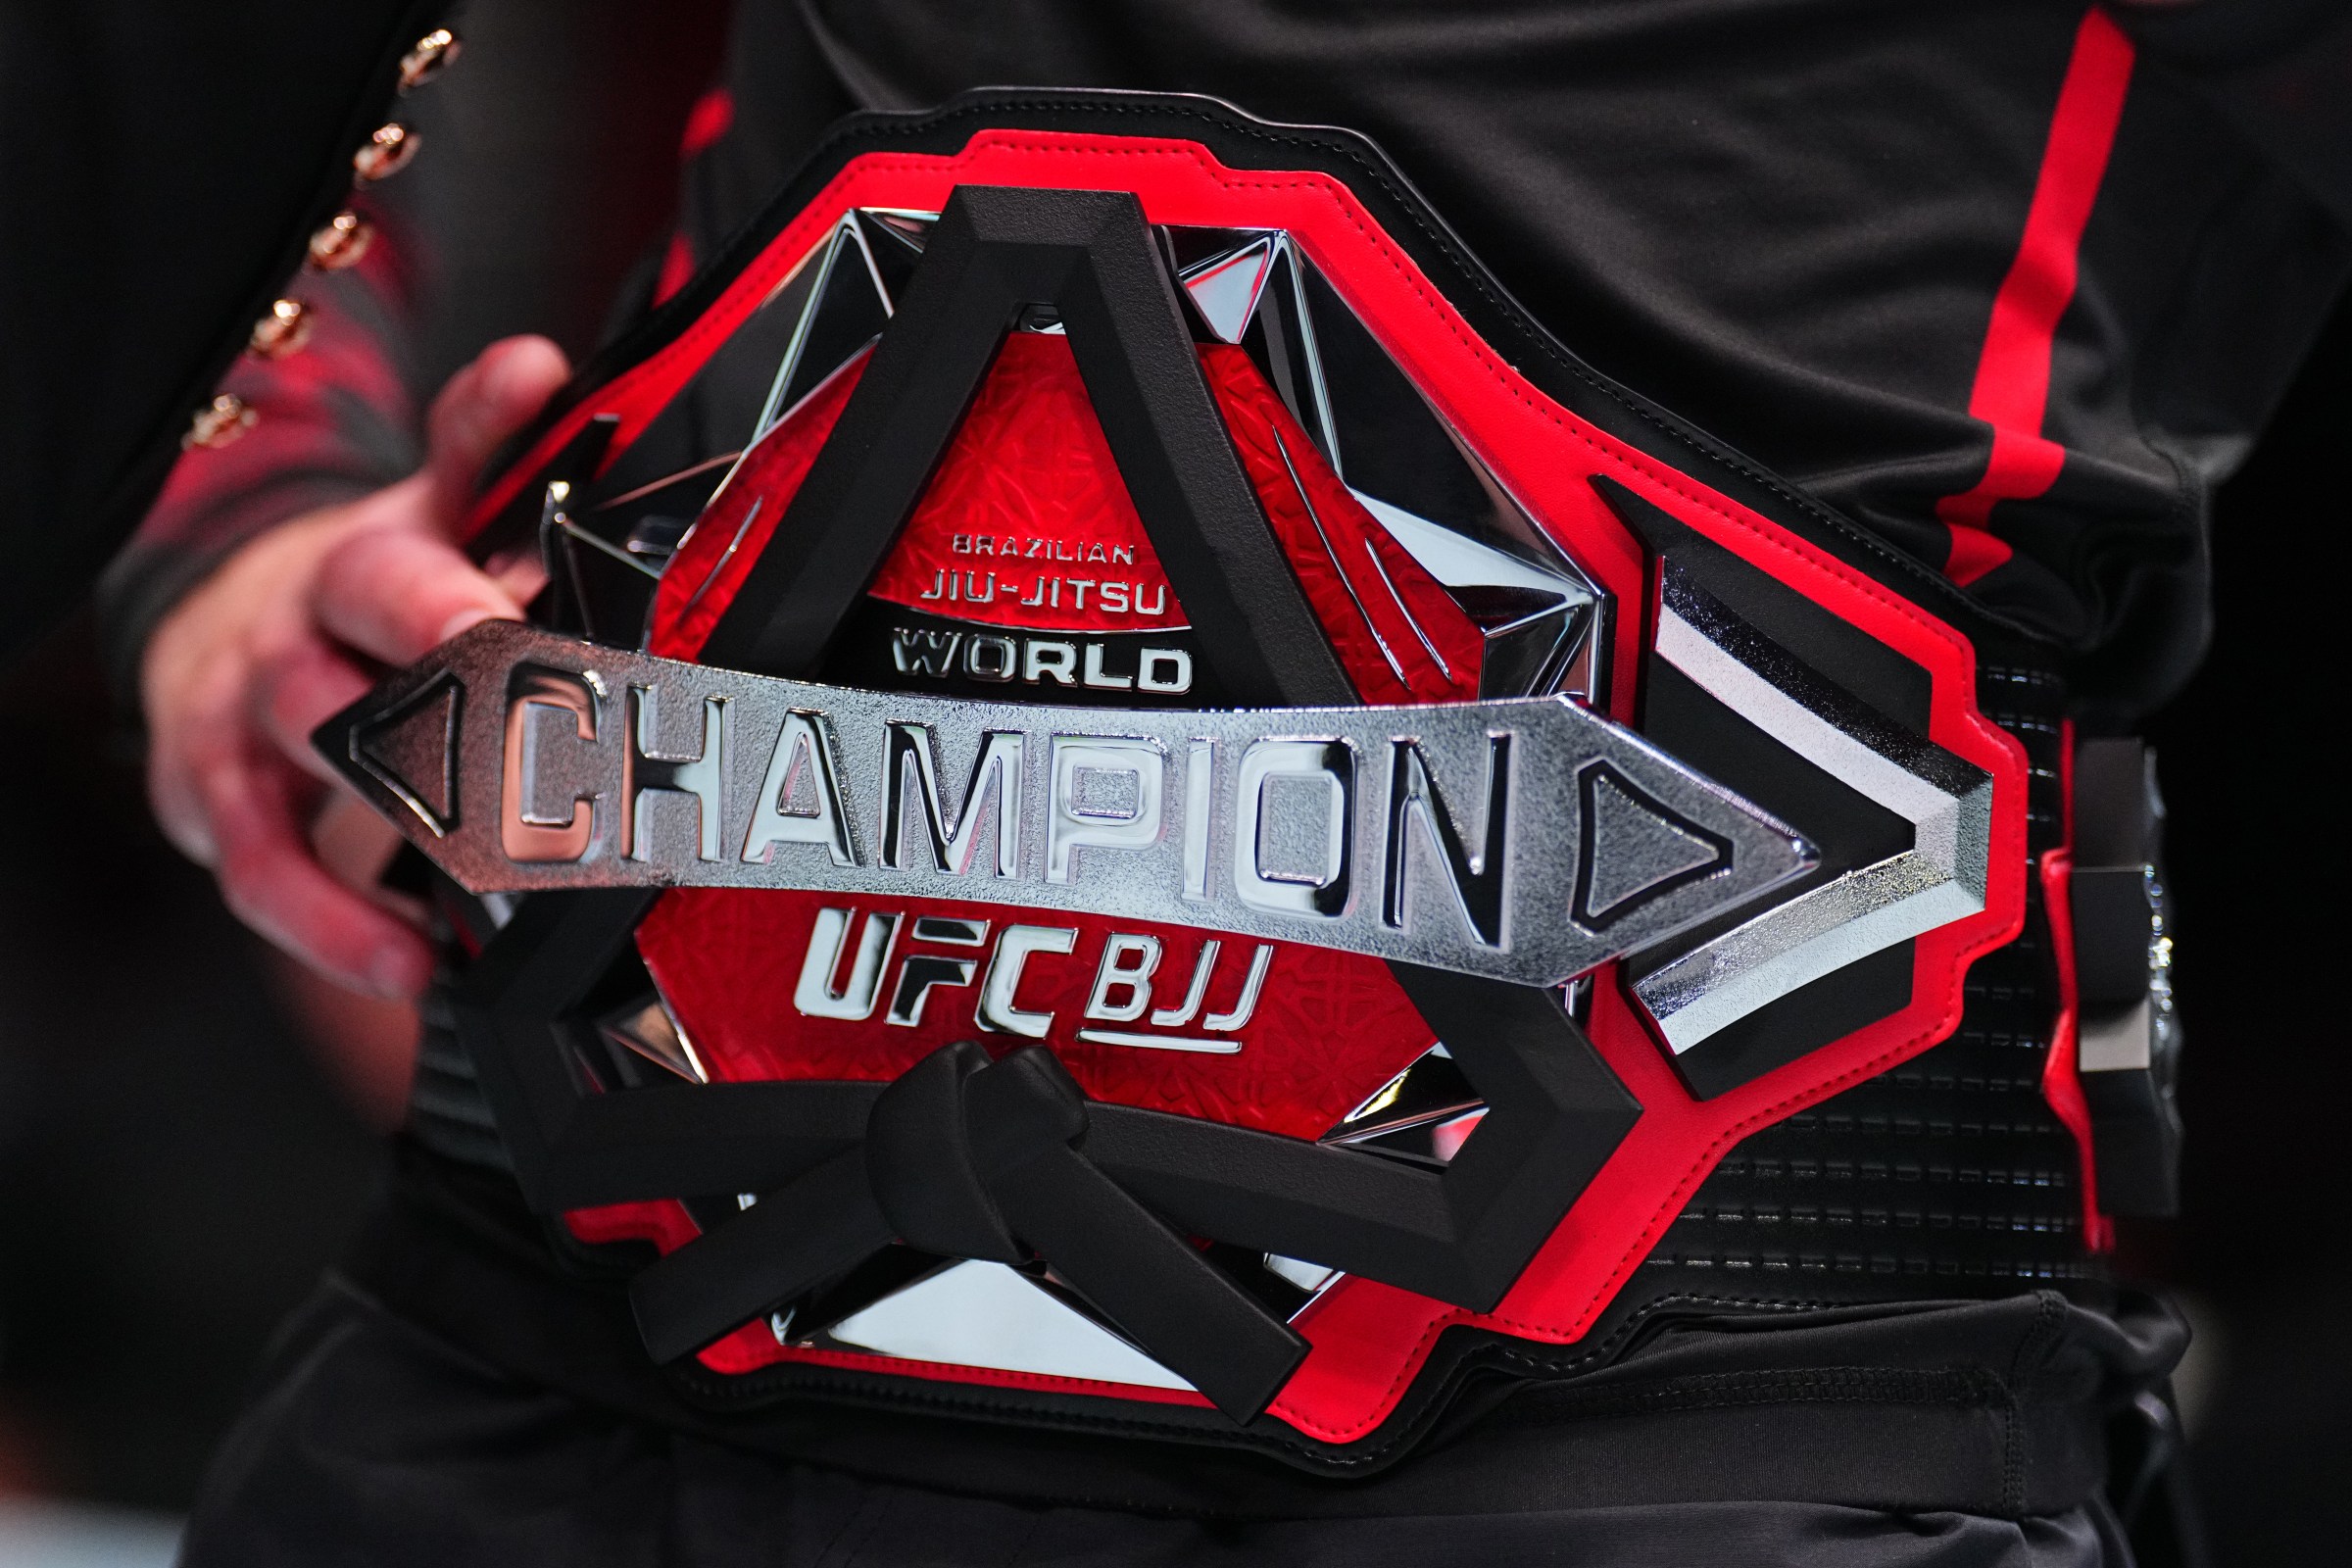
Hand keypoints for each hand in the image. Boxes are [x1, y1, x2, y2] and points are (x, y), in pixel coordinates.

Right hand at [142, 335, 569, 997]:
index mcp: (362, 567)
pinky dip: (333, 927)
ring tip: (488, 885)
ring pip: (301, 782)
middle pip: (344, 689)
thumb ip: (489, 448)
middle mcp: (291, 642)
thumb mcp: (432, 507)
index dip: (450, 611)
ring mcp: (245, 726)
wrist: (236, 619)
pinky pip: (264, 872)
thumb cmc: (369, 582)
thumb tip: (541, 368)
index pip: (397, 580)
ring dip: (392, 840)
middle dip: (431, 742)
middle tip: (528, 787)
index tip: (515, 645)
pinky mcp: (213, 803)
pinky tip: (410, 961)